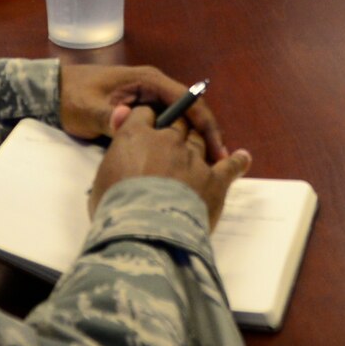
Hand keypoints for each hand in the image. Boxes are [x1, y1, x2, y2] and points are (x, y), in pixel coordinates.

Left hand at [60, 63, 229, 160]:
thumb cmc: (73, 96)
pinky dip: (179, 143)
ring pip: (182, 120)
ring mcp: (150, 99)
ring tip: (207, 169)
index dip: (204, 123)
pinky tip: (184, 163)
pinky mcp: (144, 112)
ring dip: (194, 141)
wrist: (56, 93)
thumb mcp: (88, 108)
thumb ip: (106, 116)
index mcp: (148, 80)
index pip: (187, 99)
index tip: (214, 148)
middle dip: (206, 135)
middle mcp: (155, 87)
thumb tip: (124, 120)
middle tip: (218, 164)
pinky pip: (168, 126)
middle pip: (190, 111)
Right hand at [88, 107, 251, 229]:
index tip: (148, 127)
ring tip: (205, 149)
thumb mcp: (101, 180)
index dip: (147, 120)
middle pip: (177, 124)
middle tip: (173, 143)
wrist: (147, 231)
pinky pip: (230, 165)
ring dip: (201, 145)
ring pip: (200, 141)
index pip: (145, 114)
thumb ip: (114, 159)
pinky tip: (243, 158)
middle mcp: (167, 140)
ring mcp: (193, 158)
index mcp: (136, 136)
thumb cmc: (116, 209)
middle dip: (176, 129)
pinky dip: (237, 161)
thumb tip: (121, 152)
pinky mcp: (214, 179)